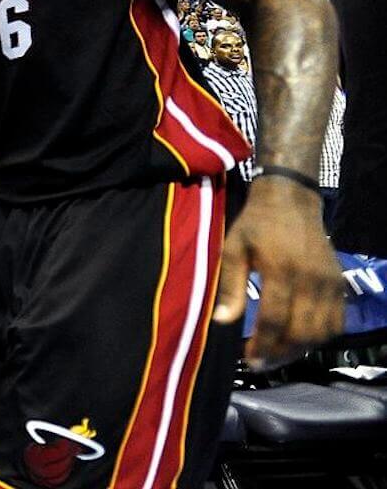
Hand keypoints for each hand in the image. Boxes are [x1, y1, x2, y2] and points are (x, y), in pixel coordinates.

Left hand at [213, 178, 344, 366]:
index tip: (248, 359)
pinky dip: (320, 337)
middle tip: (260, 362)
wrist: (291, 201)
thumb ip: (230, 286)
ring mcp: (330, 283)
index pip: (274, 320)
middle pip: (301, 332)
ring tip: (276, 354)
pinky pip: (337, 322)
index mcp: (281, 270)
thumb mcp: (233, 249)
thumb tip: (222, 321)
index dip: (262, 345)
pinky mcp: (340, 284)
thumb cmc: (256, 224)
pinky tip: (298, 339)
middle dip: (280, 353)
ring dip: (300, 349)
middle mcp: (311, 279)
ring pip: (322, 332)